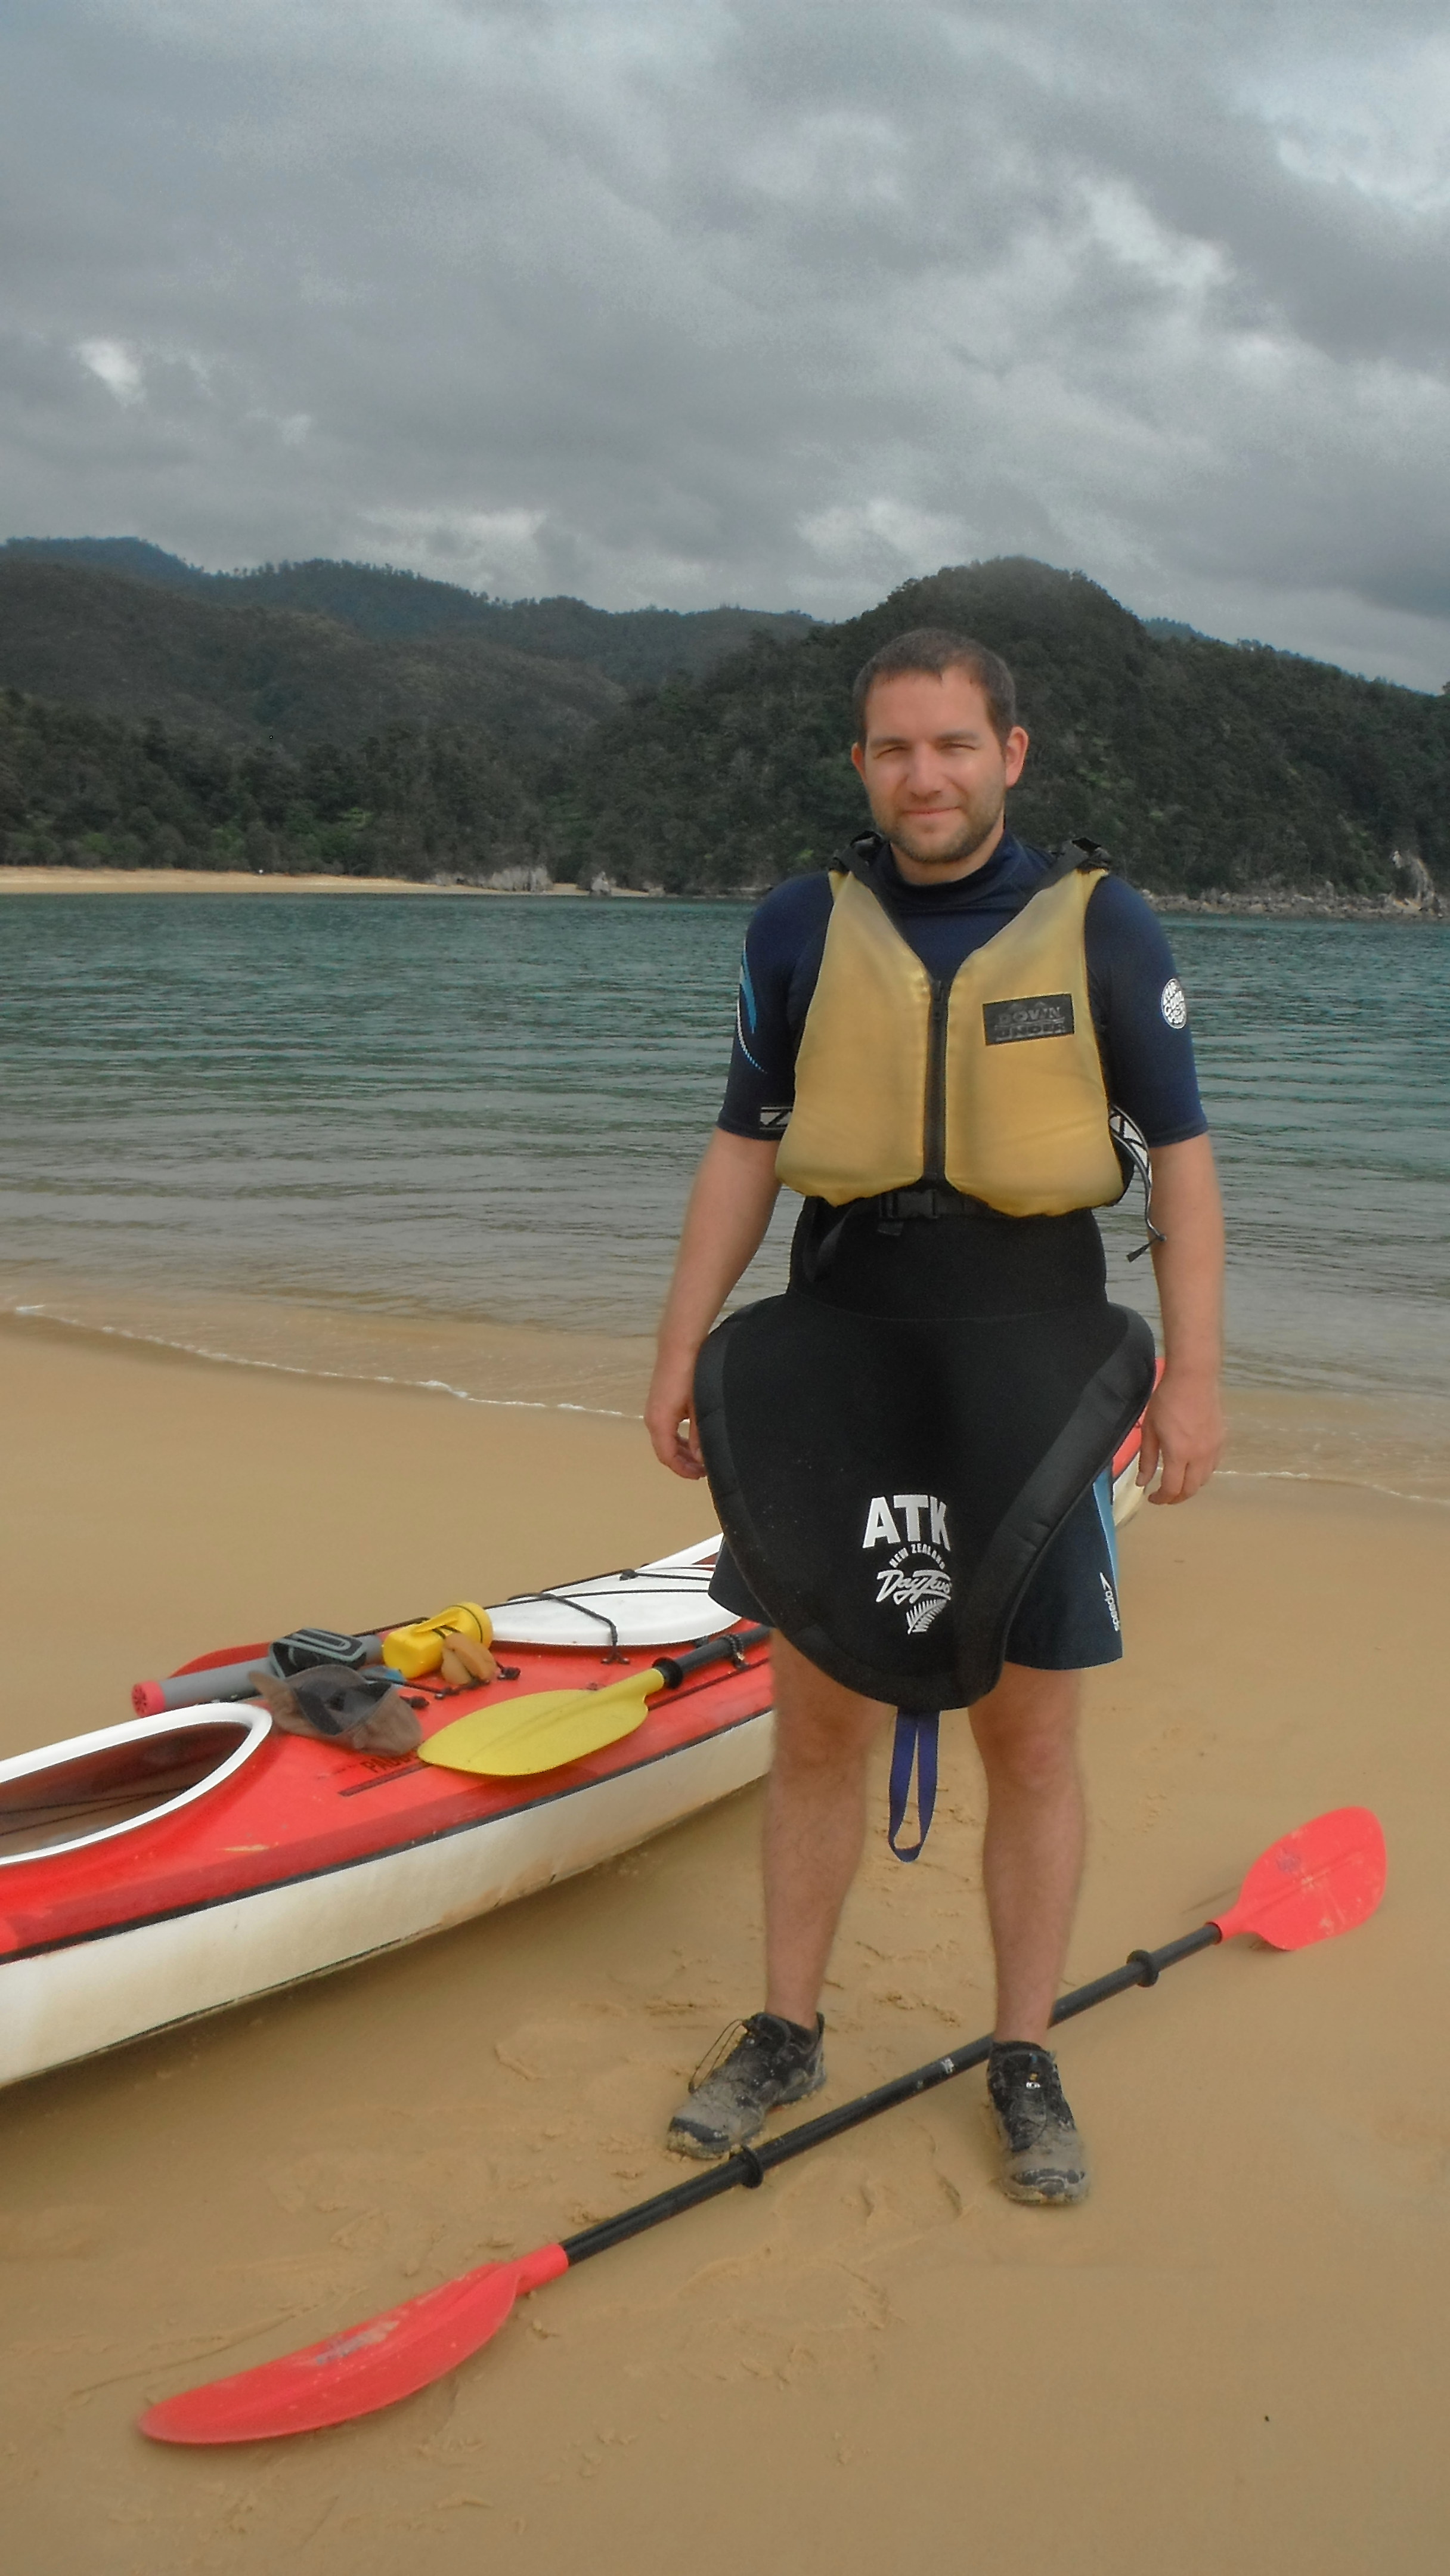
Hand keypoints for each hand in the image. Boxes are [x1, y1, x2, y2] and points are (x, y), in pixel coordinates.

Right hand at [645, 1349, 706, 1479]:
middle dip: (682, 1462)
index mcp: (659, 1423)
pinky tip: (692, 1435)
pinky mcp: (659, 1401)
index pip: (667, 1456)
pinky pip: (666, 1427)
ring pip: (665, 1438)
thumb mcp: (698, 1409)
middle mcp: (652, 1418)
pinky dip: (677, 1437)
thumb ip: (698, 1436)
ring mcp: (654, 1409)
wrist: (679, 1346)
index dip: (682, 1470)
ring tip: (699, 1455)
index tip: (699, 1475)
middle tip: (702, 1469)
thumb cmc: (689, 1375)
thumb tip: (699, 1459)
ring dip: (680, 1450)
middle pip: (664, 1450)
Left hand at [1137, 1366, 1223, 1504]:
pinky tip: (1193, 1467)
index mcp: (1179, 1454)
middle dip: (1176, 1497)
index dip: (1161, 1499)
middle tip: (1165, 1496)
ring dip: (1190, 1486)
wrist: (1193, 1379)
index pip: (1172, 1489)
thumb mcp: (1150, 1430)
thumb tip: (1143, 1483)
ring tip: (1178, 1482)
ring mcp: (1213, 1449)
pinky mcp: (1221, 1440)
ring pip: (1204, 1480)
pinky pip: (1213, 1466)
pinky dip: (1202, 1473)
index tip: (1152, 1499)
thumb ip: (1147, 1459)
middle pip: (1191, 1489)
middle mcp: (1200, 1456)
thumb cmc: (1166, 1400)